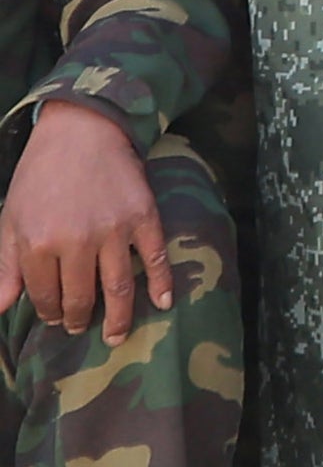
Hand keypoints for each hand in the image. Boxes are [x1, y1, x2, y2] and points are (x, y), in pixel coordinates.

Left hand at [0, 102, 166, 336]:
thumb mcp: (11, 220)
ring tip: (114, 335)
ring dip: (116, 317)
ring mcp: (113, 230)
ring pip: (117, 287)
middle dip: (76, 318)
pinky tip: (163, 302)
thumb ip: (5, 268)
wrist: (82, 131)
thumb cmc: (39, 177)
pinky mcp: (143, 217)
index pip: (44, 296)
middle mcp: (76, 242)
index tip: (53, 316)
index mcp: (38, 243)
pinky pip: (153, 257)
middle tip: (77, 326)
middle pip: (79, 297)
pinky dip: (160, 282)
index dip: (48, 311)